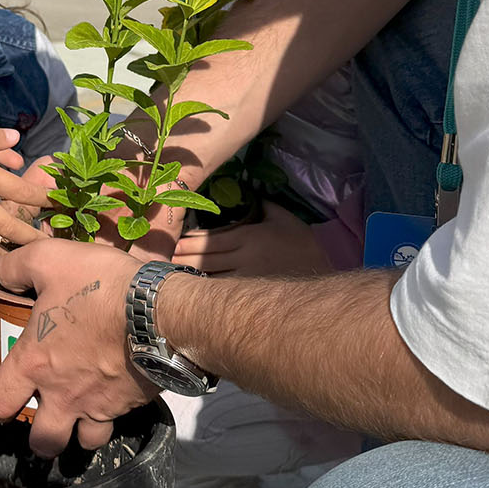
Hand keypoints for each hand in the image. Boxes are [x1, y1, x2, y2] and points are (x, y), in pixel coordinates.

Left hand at [0, 241, 149, 455]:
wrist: (159, 312)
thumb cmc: (100, 288)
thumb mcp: (49, 260)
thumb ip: (17, 267)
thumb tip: (1, 273)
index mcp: (35, 363)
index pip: (0, 403)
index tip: (1, 404)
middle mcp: (63, 394)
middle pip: (43, 443)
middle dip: (40, 438)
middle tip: (44, 418)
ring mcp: (99, 404)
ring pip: (84, 441)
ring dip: (80, 432)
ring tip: (82, 412)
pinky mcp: (130, 404)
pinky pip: (118, 421)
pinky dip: (114, 414)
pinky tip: (116, 393)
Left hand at [147, 207, 330, 277]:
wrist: (325, 269)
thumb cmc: (302, 242)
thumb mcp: (282, 217)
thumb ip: (262, 205)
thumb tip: (249, 193)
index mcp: (248, 237)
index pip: (209, 241)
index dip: (189, 245)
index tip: (174, 245)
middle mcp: (244, 259)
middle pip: (204, 261)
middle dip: (182, 261)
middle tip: (163, 262)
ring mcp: (247, 280)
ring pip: (210, 279)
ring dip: (190, 279)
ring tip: (171, 278)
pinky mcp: (252, 295)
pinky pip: (223, 294)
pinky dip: (207, 293)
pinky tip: (194, 294)